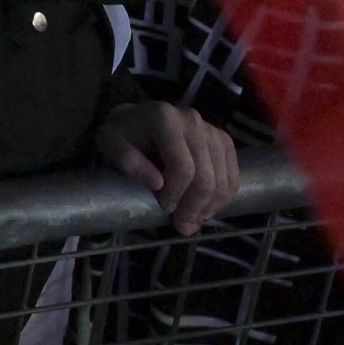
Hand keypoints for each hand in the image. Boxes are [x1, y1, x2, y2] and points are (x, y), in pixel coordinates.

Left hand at [97, 99, 238, 233]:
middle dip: (194, 207)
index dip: (176, 194)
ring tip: (191, 221)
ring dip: (209, 207)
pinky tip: (205, 209)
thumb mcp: (111, 145)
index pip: (183, 167)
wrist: (138, 121)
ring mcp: (212, 130)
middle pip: (206, 176)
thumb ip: (127, 161)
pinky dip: (222, 199)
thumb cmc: (123, 136)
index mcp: (165, 119)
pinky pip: (233, 177)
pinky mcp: (224, 141)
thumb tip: (156, 183)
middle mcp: (193, 121)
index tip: (164, 209)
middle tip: (181, 226)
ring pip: (222, 180)